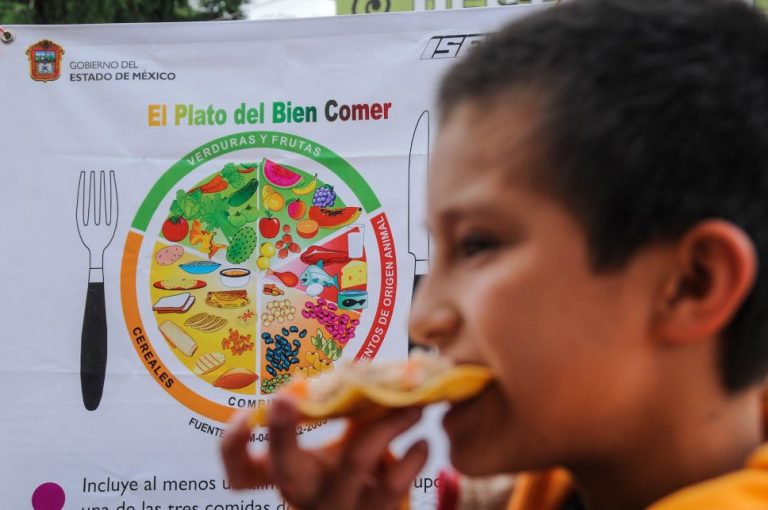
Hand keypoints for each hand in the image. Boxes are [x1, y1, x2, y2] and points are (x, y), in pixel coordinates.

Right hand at [221, 397, 427, 509]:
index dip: (233, 447)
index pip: (242, 472)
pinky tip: (422, 443)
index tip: (243, 415)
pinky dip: (413, 457)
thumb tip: (363, 368)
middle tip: (284, 397)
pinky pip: (393, 485)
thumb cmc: (355, 473)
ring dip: (386, 425)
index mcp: (290, 475)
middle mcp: (307, 496)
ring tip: (413, 408)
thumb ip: (342, 415)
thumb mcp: (337, 450)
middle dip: (282, 433)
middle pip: (285, 470)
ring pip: (355, 461)